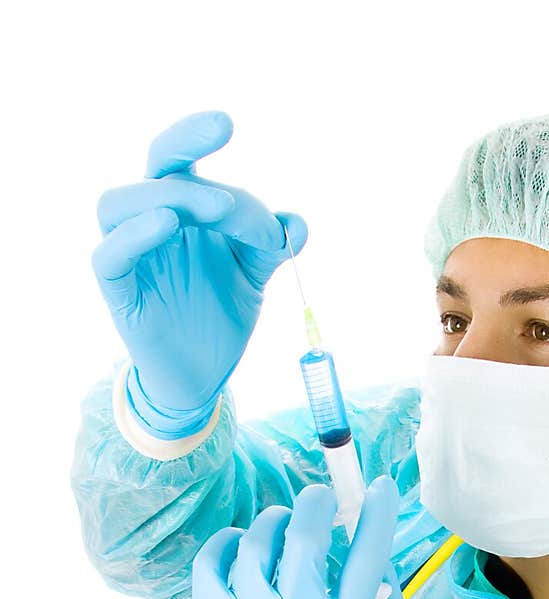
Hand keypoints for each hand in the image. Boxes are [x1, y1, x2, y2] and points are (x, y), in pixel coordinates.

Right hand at [92, 109, 306, 434]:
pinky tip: (167, 224)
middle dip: (183, 142)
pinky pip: (109, 256)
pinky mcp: (120, 293)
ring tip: (217, 206)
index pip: (181, 160)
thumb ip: (270, 248)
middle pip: (151, 167)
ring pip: (118, 205)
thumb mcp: (252, 277)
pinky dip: (133, 235)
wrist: (202, 376)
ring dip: (165, 194)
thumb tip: (295, 224)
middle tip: (225, 133)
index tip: (230, 130)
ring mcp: (132, 256)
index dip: (199, 139)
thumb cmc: (219, 316)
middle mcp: (151, 223)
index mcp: (182, 210)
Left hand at [191, 477, 408, 598]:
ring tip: (281, 528)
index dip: (379, 510)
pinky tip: (241, 544)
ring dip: (274, 522)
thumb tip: (380, 557)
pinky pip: (212, 560)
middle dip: (317, 502)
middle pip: (306, 534)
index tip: (382, 486)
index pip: (369, 553)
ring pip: (258, 541)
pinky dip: (227, 541)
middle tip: (319, 500)